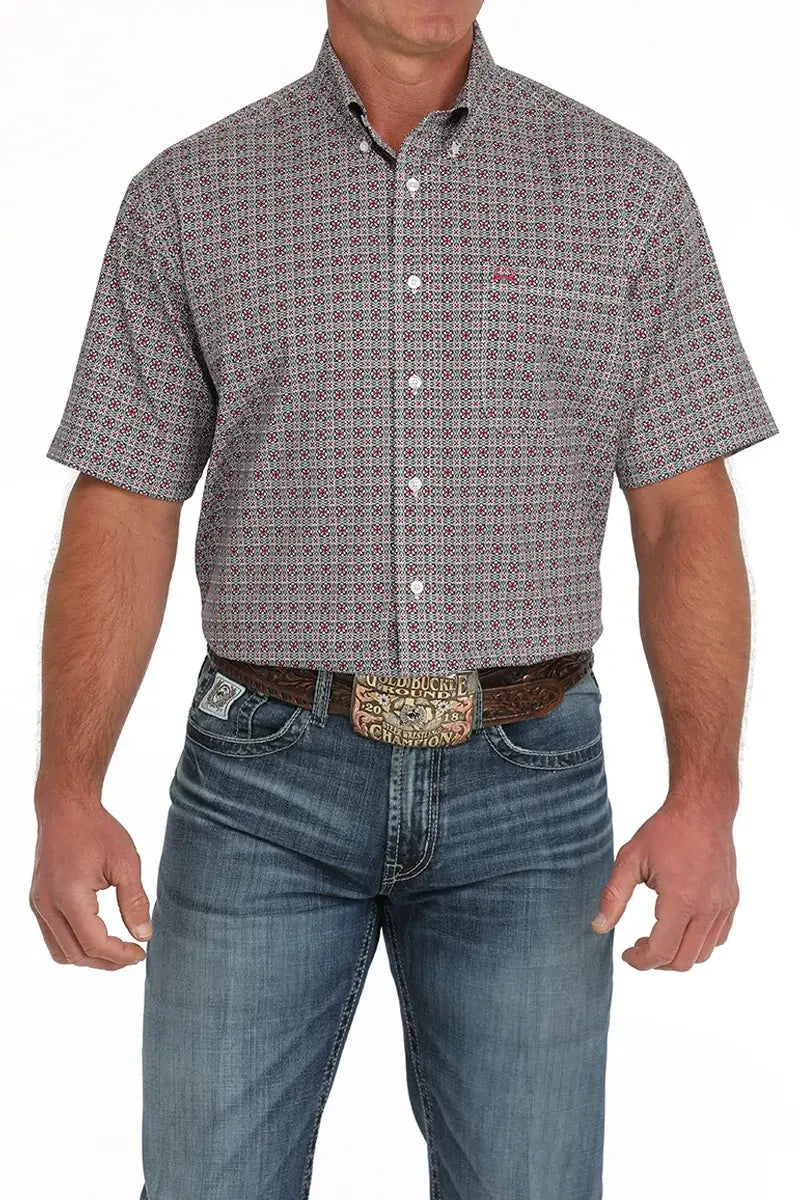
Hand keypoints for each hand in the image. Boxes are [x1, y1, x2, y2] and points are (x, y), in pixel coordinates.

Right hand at [30, 796, 151, 969]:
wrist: (66, 808)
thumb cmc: (97, 830)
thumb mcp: (126, 862)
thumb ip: (135, 902)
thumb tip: (144, 935)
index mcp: (69, 896)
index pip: (94, 944)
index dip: (120, 955)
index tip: (141, 953)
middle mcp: (47, 905)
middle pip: (76, 954)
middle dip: (107, 962)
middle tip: (133, 955)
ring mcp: (39, 904)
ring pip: (61, 952)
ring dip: (89, 957)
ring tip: (117, 951)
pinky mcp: (38, 901)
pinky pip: (53, 937)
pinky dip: (75, 944)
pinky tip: (97, 936)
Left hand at [590, 799, 738, 970]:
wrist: (702, 810)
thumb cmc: (665, 831)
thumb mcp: (630, 859)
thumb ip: (614, 896)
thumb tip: (598, 927)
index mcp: (680, 899)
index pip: (662, 951)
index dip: (641, 961)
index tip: (627, 954)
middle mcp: (707, 908)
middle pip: (683, 961)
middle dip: (657, 962)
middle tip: (639, 946)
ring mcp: (723, 906)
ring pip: (703, 954)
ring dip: (678, 954)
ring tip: (658, 936)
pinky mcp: (731, 901)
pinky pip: (718, 938)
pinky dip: (698, 943)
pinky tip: (680, 925)